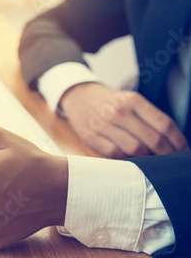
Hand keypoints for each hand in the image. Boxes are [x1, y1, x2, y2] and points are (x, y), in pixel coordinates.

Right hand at [60, 82, 188, 158]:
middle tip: (172, 161)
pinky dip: (126, 159)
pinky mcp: (91, 137)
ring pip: (134, 149)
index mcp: (133, 100)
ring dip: (147, 159)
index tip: (184, 151)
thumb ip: (148, 117)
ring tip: (153, 162)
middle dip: (167, 154)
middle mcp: (119, 112)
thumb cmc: (108, 101)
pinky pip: (115, 154)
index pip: (164, 124)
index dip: (178, 141)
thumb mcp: (129, 99)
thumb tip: (171, 141)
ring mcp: (104, 125)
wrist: (77, 96)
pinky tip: (132, 160)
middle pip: (152, 139)